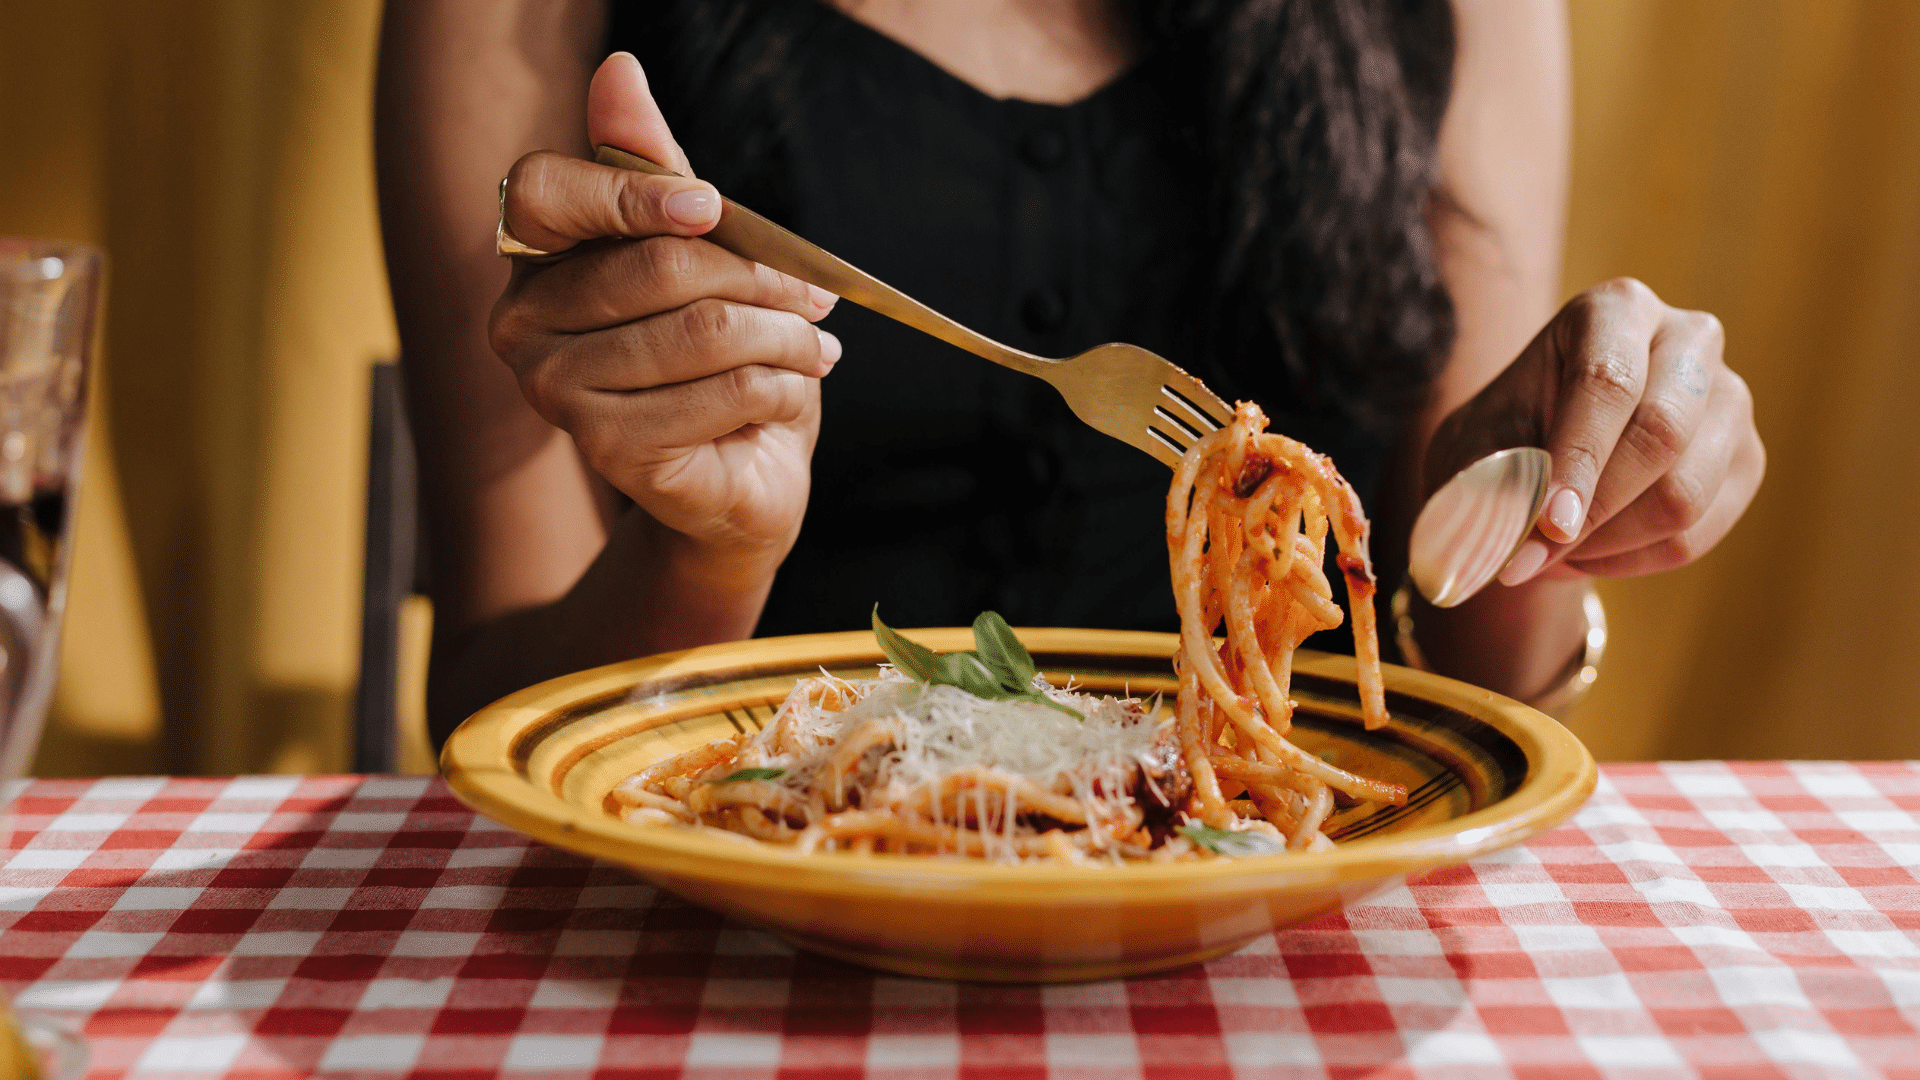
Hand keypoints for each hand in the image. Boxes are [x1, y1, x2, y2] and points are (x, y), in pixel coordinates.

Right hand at [488, 53, 838, 566]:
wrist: (739, 476)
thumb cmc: (715, 358)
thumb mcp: (698, 252)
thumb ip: (655, 169)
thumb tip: (619, 70)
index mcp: (532, 262)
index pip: (546, 190)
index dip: (631, 190)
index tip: (711, 207)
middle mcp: (521, 327)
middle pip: (658, 264)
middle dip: (761, 278)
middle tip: (813, 298)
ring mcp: (557, 395)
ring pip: (707, 330)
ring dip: (787, 337)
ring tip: (814, 348)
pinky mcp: (610, 451)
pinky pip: (728, 390)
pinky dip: (785, 387)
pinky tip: (791, 394)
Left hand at [1427, 277, 1764, 582]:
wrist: (1541, 452)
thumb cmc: (1505, 436)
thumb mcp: (1477, 448)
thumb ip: (1493, 487)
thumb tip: (1516, 551)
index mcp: (1616, 309)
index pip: (1608, 384)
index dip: (1579, 460)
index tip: (1548, 526)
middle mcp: (1689, 339)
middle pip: (1662, 434)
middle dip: (1595, 510)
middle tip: (1532, 557)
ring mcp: (1730, 399)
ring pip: (1685, 495)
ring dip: (1607, 543)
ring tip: (1552, 549)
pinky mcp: (1746, 460)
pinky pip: (1697, 535)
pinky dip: (1631, 561)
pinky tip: (1587, 553)